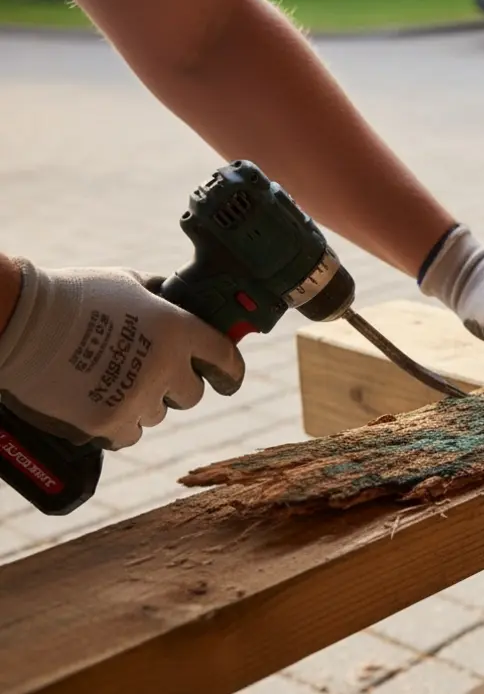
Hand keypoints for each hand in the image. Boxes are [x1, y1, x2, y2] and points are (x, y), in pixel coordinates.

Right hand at [0, 258, 244, 449]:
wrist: (20, 321)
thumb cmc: (72, 295)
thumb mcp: (126, 281)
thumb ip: (160, 295)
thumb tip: (178, 296)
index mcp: (178, 330)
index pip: (225, 358)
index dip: (229, 370)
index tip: (227, 378)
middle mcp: (167, 367)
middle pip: (191, 394)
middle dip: (174, 386)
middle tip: (147, 374)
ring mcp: (138, 398)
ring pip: (157, 414)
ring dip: (141, 403)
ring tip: (109, 381)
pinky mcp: (108, 423)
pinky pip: (128, 434)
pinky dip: (117, 425)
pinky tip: (99, 405)